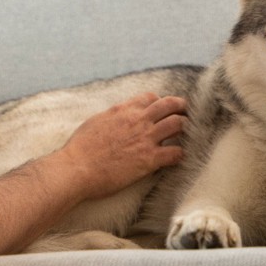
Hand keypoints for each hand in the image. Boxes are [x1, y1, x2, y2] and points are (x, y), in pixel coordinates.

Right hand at [59, 92, 187, 199]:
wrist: (76, 168)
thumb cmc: (80, 148)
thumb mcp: (96, 121)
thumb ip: (112, 116)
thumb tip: (117, 116)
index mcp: (124, 110)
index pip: (151, 97)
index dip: (160, 103)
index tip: (162, 110)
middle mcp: (138, 120)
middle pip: (170, 105)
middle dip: (182, 107)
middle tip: (187, 114)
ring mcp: (146, 139)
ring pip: (179, 124)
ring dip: (186, 128)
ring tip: (190, 134)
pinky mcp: (149, 159)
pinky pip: (176, 153)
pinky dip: (181, 154)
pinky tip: (180, 157)